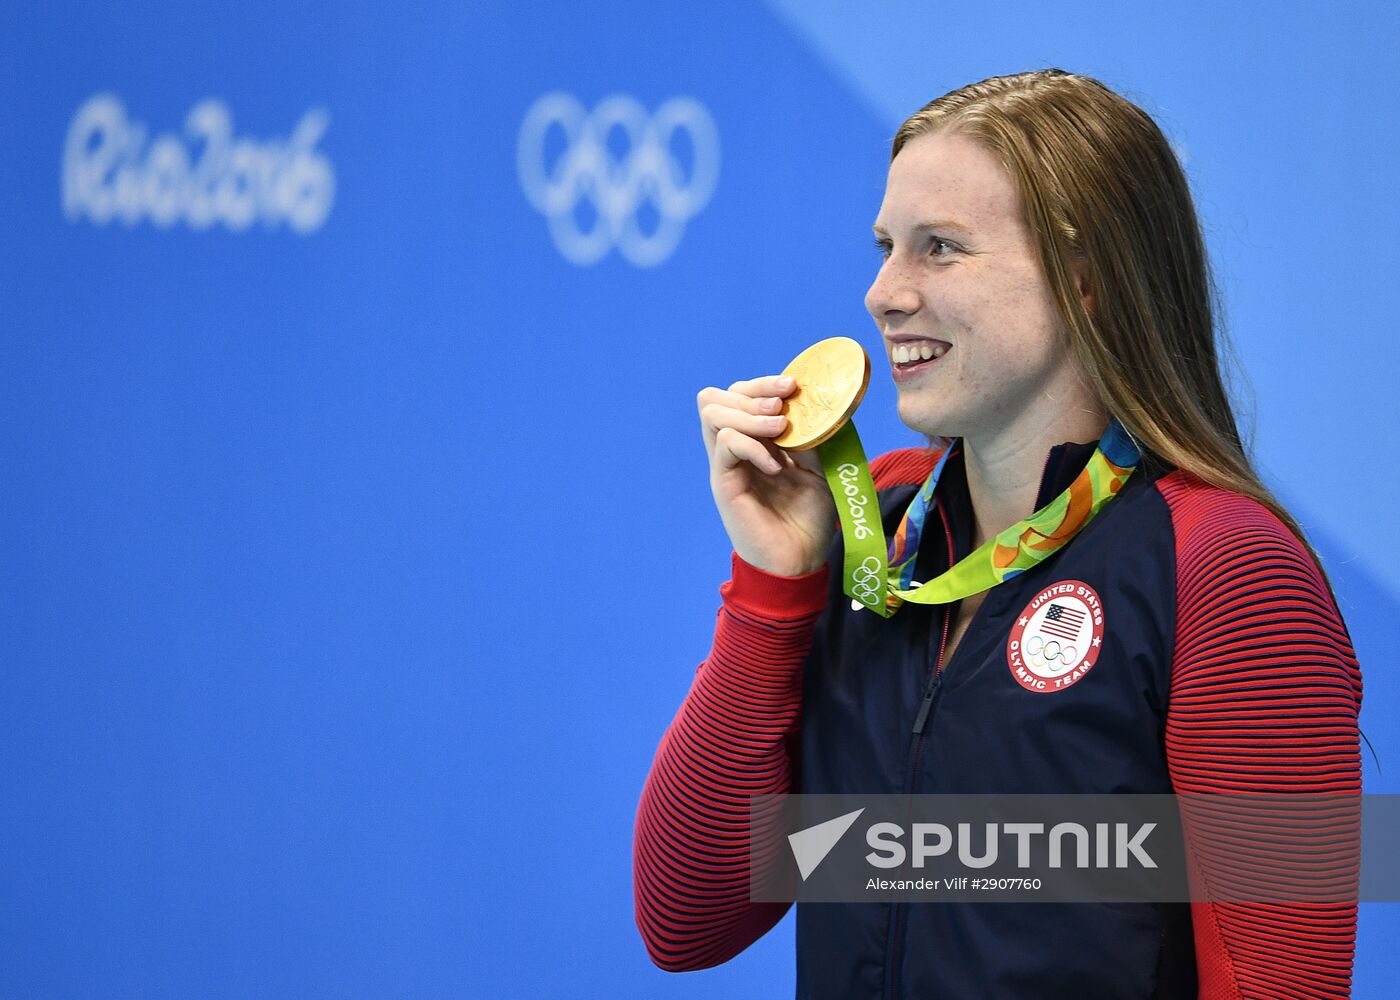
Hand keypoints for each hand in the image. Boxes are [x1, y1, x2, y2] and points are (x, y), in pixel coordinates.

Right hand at [697, 374, 836, 576]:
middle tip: (783, 405)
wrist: (800, 560)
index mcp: (754, 440)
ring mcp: (726, 465)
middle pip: (715, 396)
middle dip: (752, 391)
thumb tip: (815, 402)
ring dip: (750, 413)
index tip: (794, 386)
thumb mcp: (819, 467)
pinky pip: (725, 445)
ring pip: (712, 413)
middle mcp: (734, 448)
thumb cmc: (809, 518)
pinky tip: (776, 465)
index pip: (739, 393)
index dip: (763, 382)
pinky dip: (752, 446)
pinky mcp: (723, 484)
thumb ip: (811, 435)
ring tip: (781, 429)